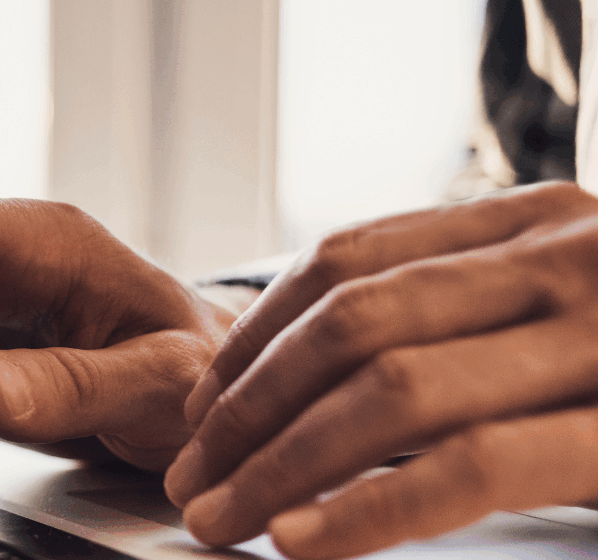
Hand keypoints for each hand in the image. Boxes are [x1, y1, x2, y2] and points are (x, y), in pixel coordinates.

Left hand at [163, 181, 597, 558]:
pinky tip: (302, 537)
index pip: (348, 259)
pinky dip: (369, 507)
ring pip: (392, 389)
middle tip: (189, 476)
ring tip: (221, 516)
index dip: (254, 334)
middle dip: (246, 407)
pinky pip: (471, 467)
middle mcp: (567, 257)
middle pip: (351, 323)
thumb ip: (468, 315)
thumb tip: (309, 383)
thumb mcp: (570, 309)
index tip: (198, 403)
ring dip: (280, 463)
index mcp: (536, 221)